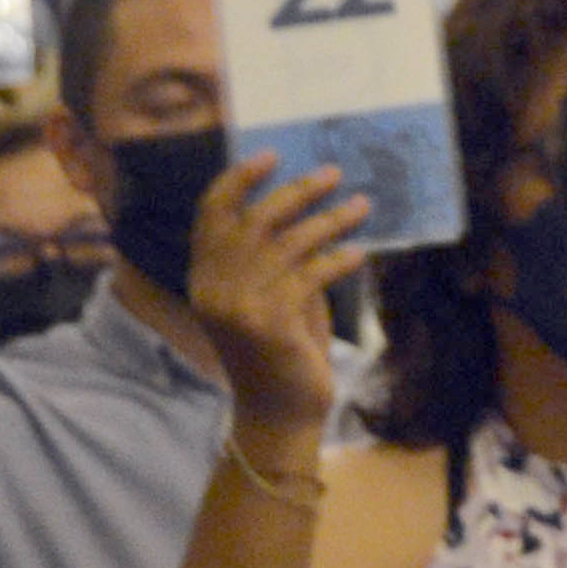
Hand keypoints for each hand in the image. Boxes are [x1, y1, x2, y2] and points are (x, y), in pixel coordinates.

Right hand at [191, 151, 370, 445]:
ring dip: (330, 218)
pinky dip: (338, 258)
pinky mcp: (270, 323)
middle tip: (332, 172)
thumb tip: (309, 202)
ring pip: (288, 243)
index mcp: (204, 278)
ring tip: (362, 204)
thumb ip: (277, 258)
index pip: (210, 215)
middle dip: (295, 191)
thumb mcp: (272, 296)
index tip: (270, 155)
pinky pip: (310, 275)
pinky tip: (359, 251)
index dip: (238, 181)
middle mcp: (213, 288)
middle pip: (253, 220)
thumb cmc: (282, 350)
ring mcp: (238, 306)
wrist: (280, 412)